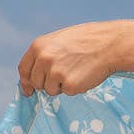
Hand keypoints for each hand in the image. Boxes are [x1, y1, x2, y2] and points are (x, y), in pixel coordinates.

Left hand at [17, 21, 133, 96]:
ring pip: (50, 91)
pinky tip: (84, 74)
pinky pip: (67, 92)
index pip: (24, 69)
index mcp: (38, 46)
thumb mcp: (59, 41)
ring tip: (76, 71)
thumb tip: (36, 75)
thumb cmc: (86, 41)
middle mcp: (43, 59)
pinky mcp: (69, 85)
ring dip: (62, 86)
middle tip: (64, 75)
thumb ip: (44, 54)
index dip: (26, 81)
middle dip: (47, 84)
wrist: (109, 44)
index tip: (28, 90)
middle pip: (36, 83)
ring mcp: (55, 73)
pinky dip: (76, 87)